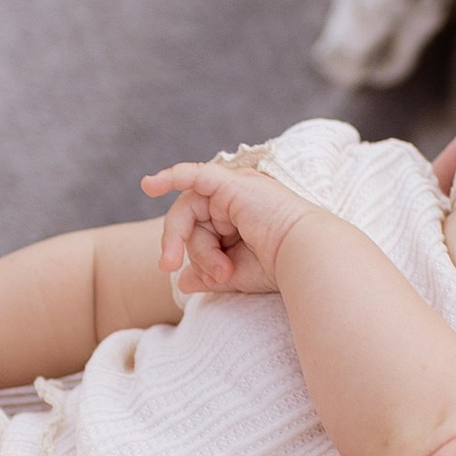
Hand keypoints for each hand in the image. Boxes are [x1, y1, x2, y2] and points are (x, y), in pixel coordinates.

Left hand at [142, 157, 309, 297]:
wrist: (306, 259)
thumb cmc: (281, 266)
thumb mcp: (237, 273)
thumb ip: (208, 273)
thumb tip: (182, 281)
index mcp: (239, 215)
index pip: (199, 230)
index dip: (193, 254)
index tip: (191, 277)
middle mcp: (235, 197)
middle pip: (190, 221)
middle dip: (194, 252)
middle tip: (214, 276)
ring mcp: (234, 187)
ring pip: (190, 212)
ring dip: (199, 246)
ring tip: (223, 269)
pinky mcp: (231, 183)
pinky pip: (193, 174)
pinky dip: (172, 176)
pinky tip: (149, 185)